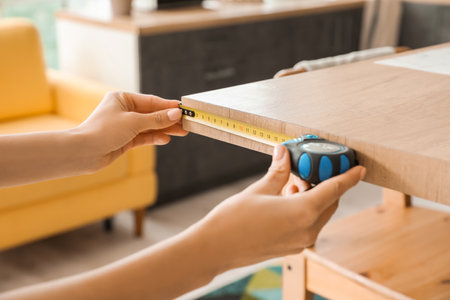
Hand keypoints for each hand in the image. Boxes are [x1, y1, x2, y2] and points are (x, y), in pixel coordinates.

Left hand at [77, 92, 187, 170]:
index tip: (183, 109)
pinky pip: (143, 137)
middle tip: (186, 123)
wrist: (84, 152)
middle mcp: (123, 111)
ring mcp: (124, 126)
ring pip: (149, 126)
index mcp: (122, 98)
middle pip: (151, 114)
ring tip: (182, 132)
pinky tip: (166, 139)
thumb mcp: (134, 122)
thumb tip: (176, 113)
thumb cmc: (103, 130)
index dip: (167, 106)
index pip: (150, 101)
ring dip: (165, 129)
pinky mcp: (124, 140)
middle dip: (168, 119)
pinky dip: (154, 138)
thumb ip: (156, 119)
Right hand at [199, 144, 365, 269]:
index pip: (334, 190)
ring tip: (293, 181)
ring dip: (312, 195)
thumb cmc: (233, 220)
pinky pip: (308, 224)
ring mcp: (300, 242)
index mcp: (302, 213)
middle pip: (328, 202)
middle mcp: (306, 230)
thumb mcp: (259, 190)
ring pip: (318, 213)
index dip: (348, 177)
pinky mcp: (291, 247)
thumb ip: (278, 171)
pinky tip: (287, 197)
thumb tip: (285, 153)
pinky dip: (305, 208)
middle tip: (312, 167)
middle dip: (324, 182)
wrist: (216, 248)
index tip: (359, 169)